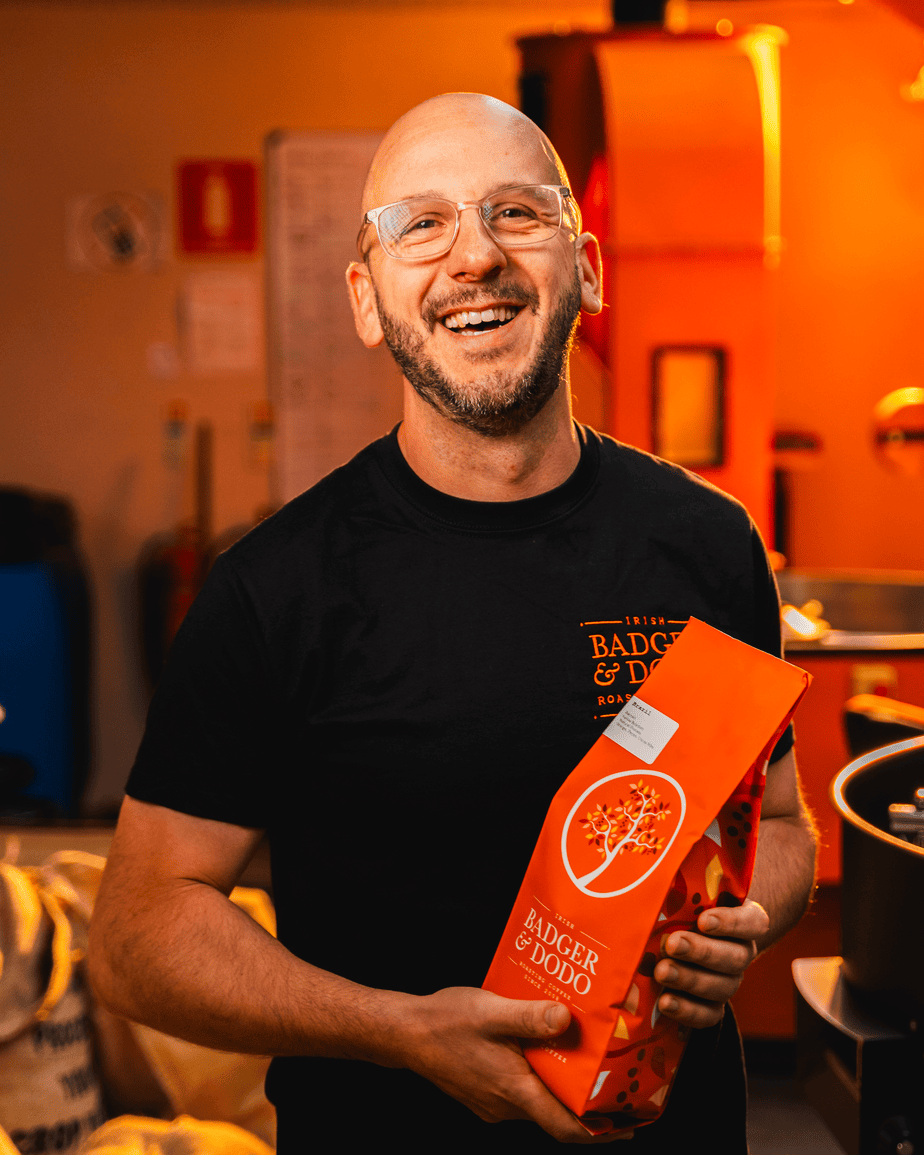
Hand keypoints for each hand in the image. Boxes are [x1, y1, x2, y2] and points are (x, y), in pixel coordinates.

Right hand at [399, 987, 631, 1143]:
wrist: (405, 1034)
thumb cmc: (446, 1022)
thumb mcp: (493, 1011)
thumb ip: (531, 1016)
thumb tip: (568, 1018)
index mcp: (515, 1092)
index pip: (568, 1127)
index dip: (603, 1131)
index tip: (631, 1123)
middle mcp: (507, 1106)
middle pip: (558, 1116)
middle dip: (590, 1106)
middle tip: (618, 1083)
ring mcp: (494, 1103)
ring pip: (540, 1102)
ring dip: (564, 1089)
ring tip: (586, 1061)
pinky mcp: (484, 1093)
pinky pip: (522, 1093)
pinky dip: (540, 1080)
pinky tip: (543, 1051)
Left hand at [653, 899, 769, 1028]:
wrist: (680, 937)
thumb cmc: (684, 907)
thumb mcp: (686, 896)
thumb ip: (678, 894)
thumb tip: (651, 892)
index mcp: (743, 920)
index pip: (752, 922)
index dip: (731, 923)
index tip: (704, 920)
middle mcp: (741, 951)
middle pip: (735, 957)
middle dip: (701, 952)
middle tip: (672, 944)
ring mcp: (729, 981)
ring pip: (722, 987)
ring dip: (690, 980)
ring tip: (662, 972)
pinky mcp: (713, 1006)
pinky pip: (709, 1015)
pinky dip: (687, 1010)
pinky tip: (665, 1002)